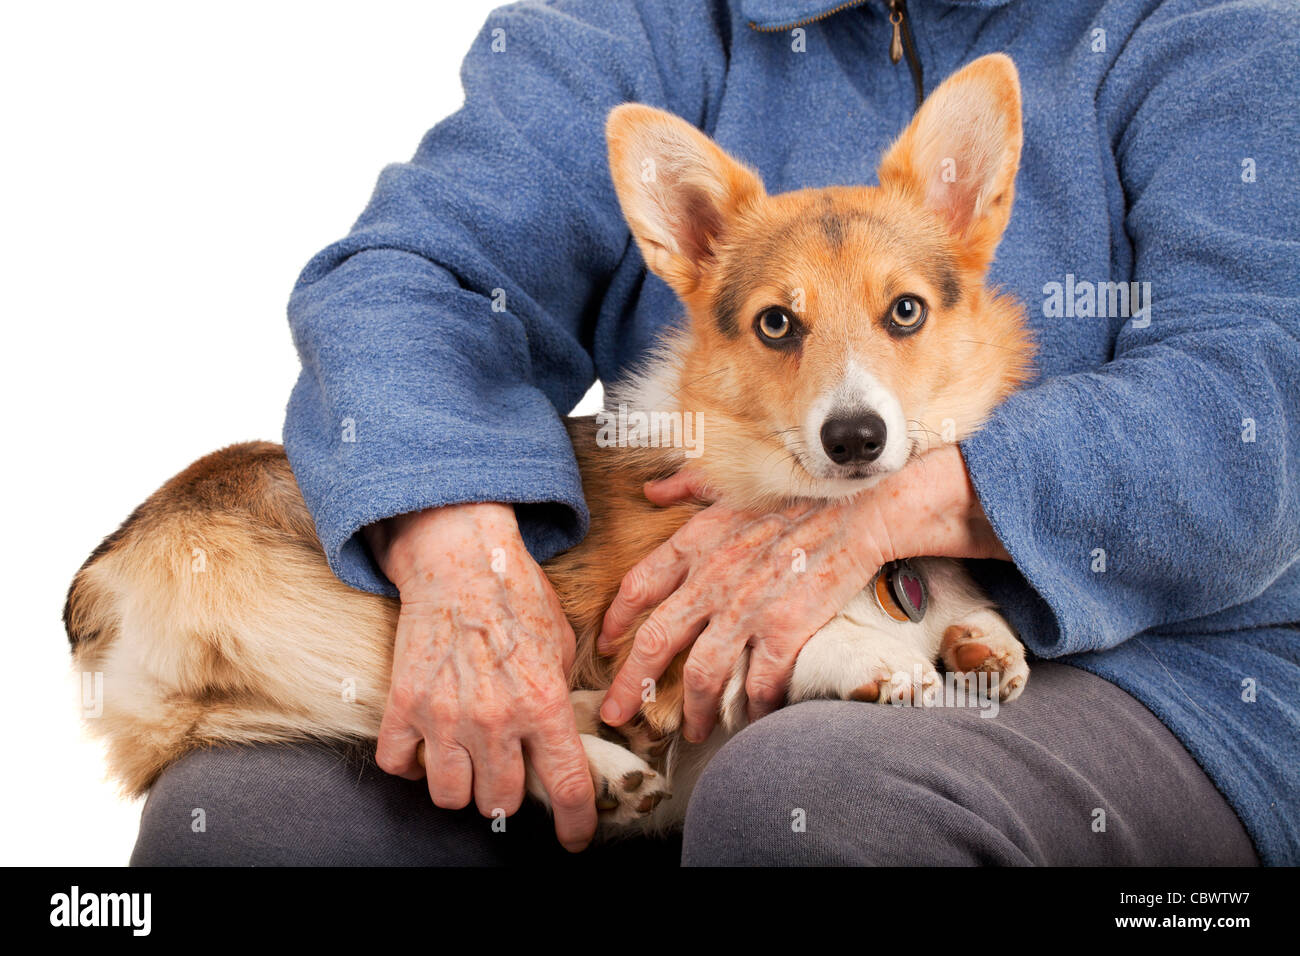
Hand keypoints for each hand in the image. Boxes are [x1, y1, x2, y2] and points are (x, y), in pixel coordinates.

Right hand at [364, 503, 596, 851]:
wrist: (458, 558)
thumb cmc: (516, 594)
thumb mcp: (560, 643)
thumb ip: (561, 695)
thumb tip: (565, 735)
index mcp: (544, 702)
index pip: (566, 787)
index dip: (575, 824)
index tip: (575, 839)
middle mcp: (495, 718)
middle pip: (500, 800)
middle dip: (507, 794)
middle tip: (506, 770)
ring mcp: (445, 715)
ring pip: (450, 796)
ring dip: (462, 786)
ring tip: (468, 761)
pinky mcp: (404, 703)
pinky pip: (399, 765)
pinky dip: (411, 764)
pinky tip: (426, 745)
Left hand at [597, 444, 1007, 740]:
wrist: (861, 507)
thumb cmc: (800, 494)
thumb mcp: (734, 483)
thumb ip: (686, 485)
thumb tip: (650, 490)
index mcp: (696, 542)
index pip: (637, 588)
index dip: (617, 622)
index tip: (606, 645)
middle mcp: (712, 580)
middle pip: (655, 643)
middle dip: (630, 686)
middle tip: (617, 714)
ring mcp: (746, 609)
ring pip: (701, 675)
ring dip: (694, 709)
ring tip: (694, 729)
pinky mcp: (784, 631)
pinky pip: (757, 684)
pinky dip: (752, 707)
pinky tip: (751, 717)